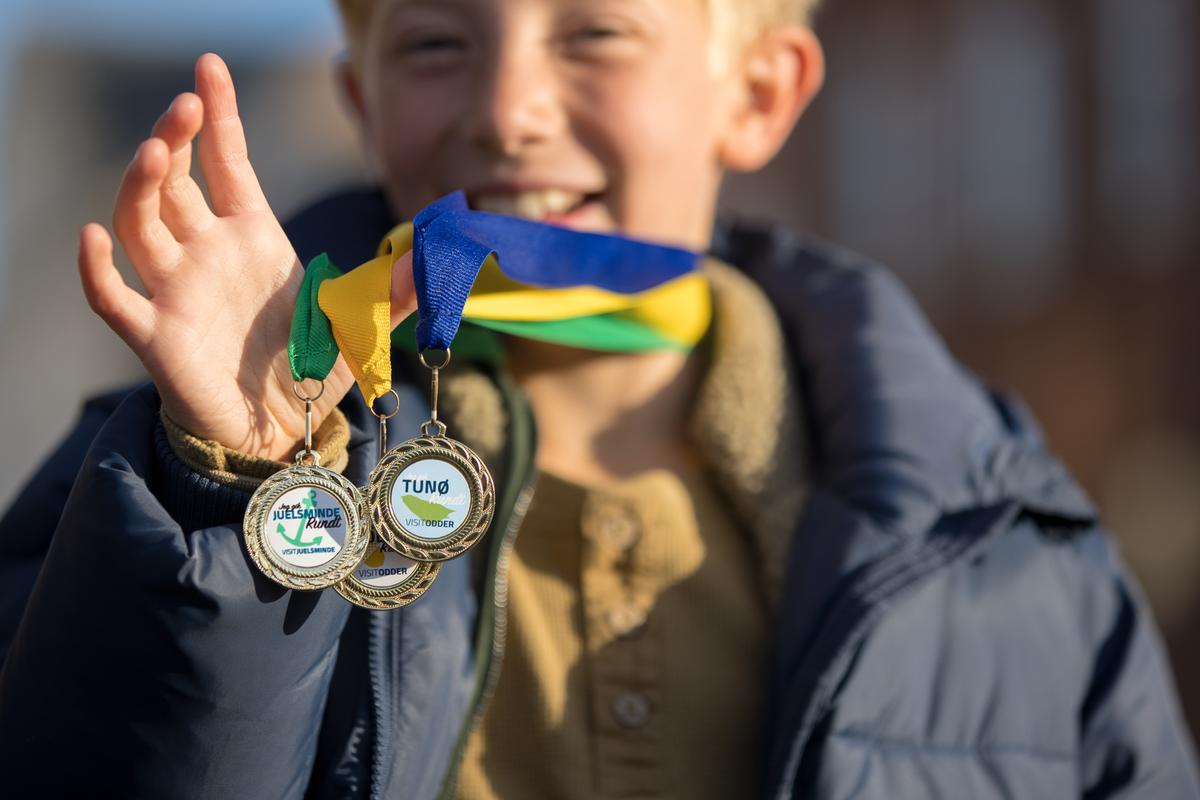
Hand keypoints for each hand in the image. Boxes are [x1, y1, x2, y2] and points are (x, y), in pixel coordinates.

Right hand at [79, 54, 414, 460]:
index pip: (229, 162)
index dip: (219, 115)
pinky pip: (114, 299)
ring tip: (156, 150)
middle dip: (177, 137)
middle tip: (185, 104)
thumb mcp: (362, 325)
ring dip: (140, 186)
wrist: (285, 431)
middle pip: (176, 181)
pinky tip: (92, 237)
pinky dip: (96, 270)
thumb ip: (396, 291)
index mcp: (254, 238)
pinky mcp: (158, 338)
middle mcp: (209, 254)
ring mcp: (178, 291)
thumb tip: (436, 257)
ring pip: (140, 224)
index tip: (209, 67)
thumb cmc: (313, 368)